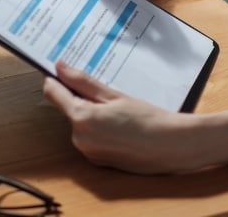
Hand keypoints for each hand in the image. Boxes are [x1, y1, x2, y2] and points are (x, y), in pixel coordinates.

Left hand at [43, 60, 207, 173]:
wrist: (174, 147)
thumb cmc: (148, 119)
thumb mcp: (114, 95)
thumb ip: (83, 82)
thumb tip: (60, 68)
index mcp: (82, 119)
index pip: (53, 93)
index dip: (54, 78)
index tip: (59, 69)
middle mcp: (79, 139)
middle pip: (68, 108)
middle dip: (80, 97)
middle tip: (104, 89)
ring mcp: (88, 152)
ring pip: (79, 122)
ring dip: (90, 112)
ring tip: (117, 108)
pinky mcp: (97, 160)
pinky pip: (89, 137)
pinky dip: (98, 128)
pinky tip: (119, 124)